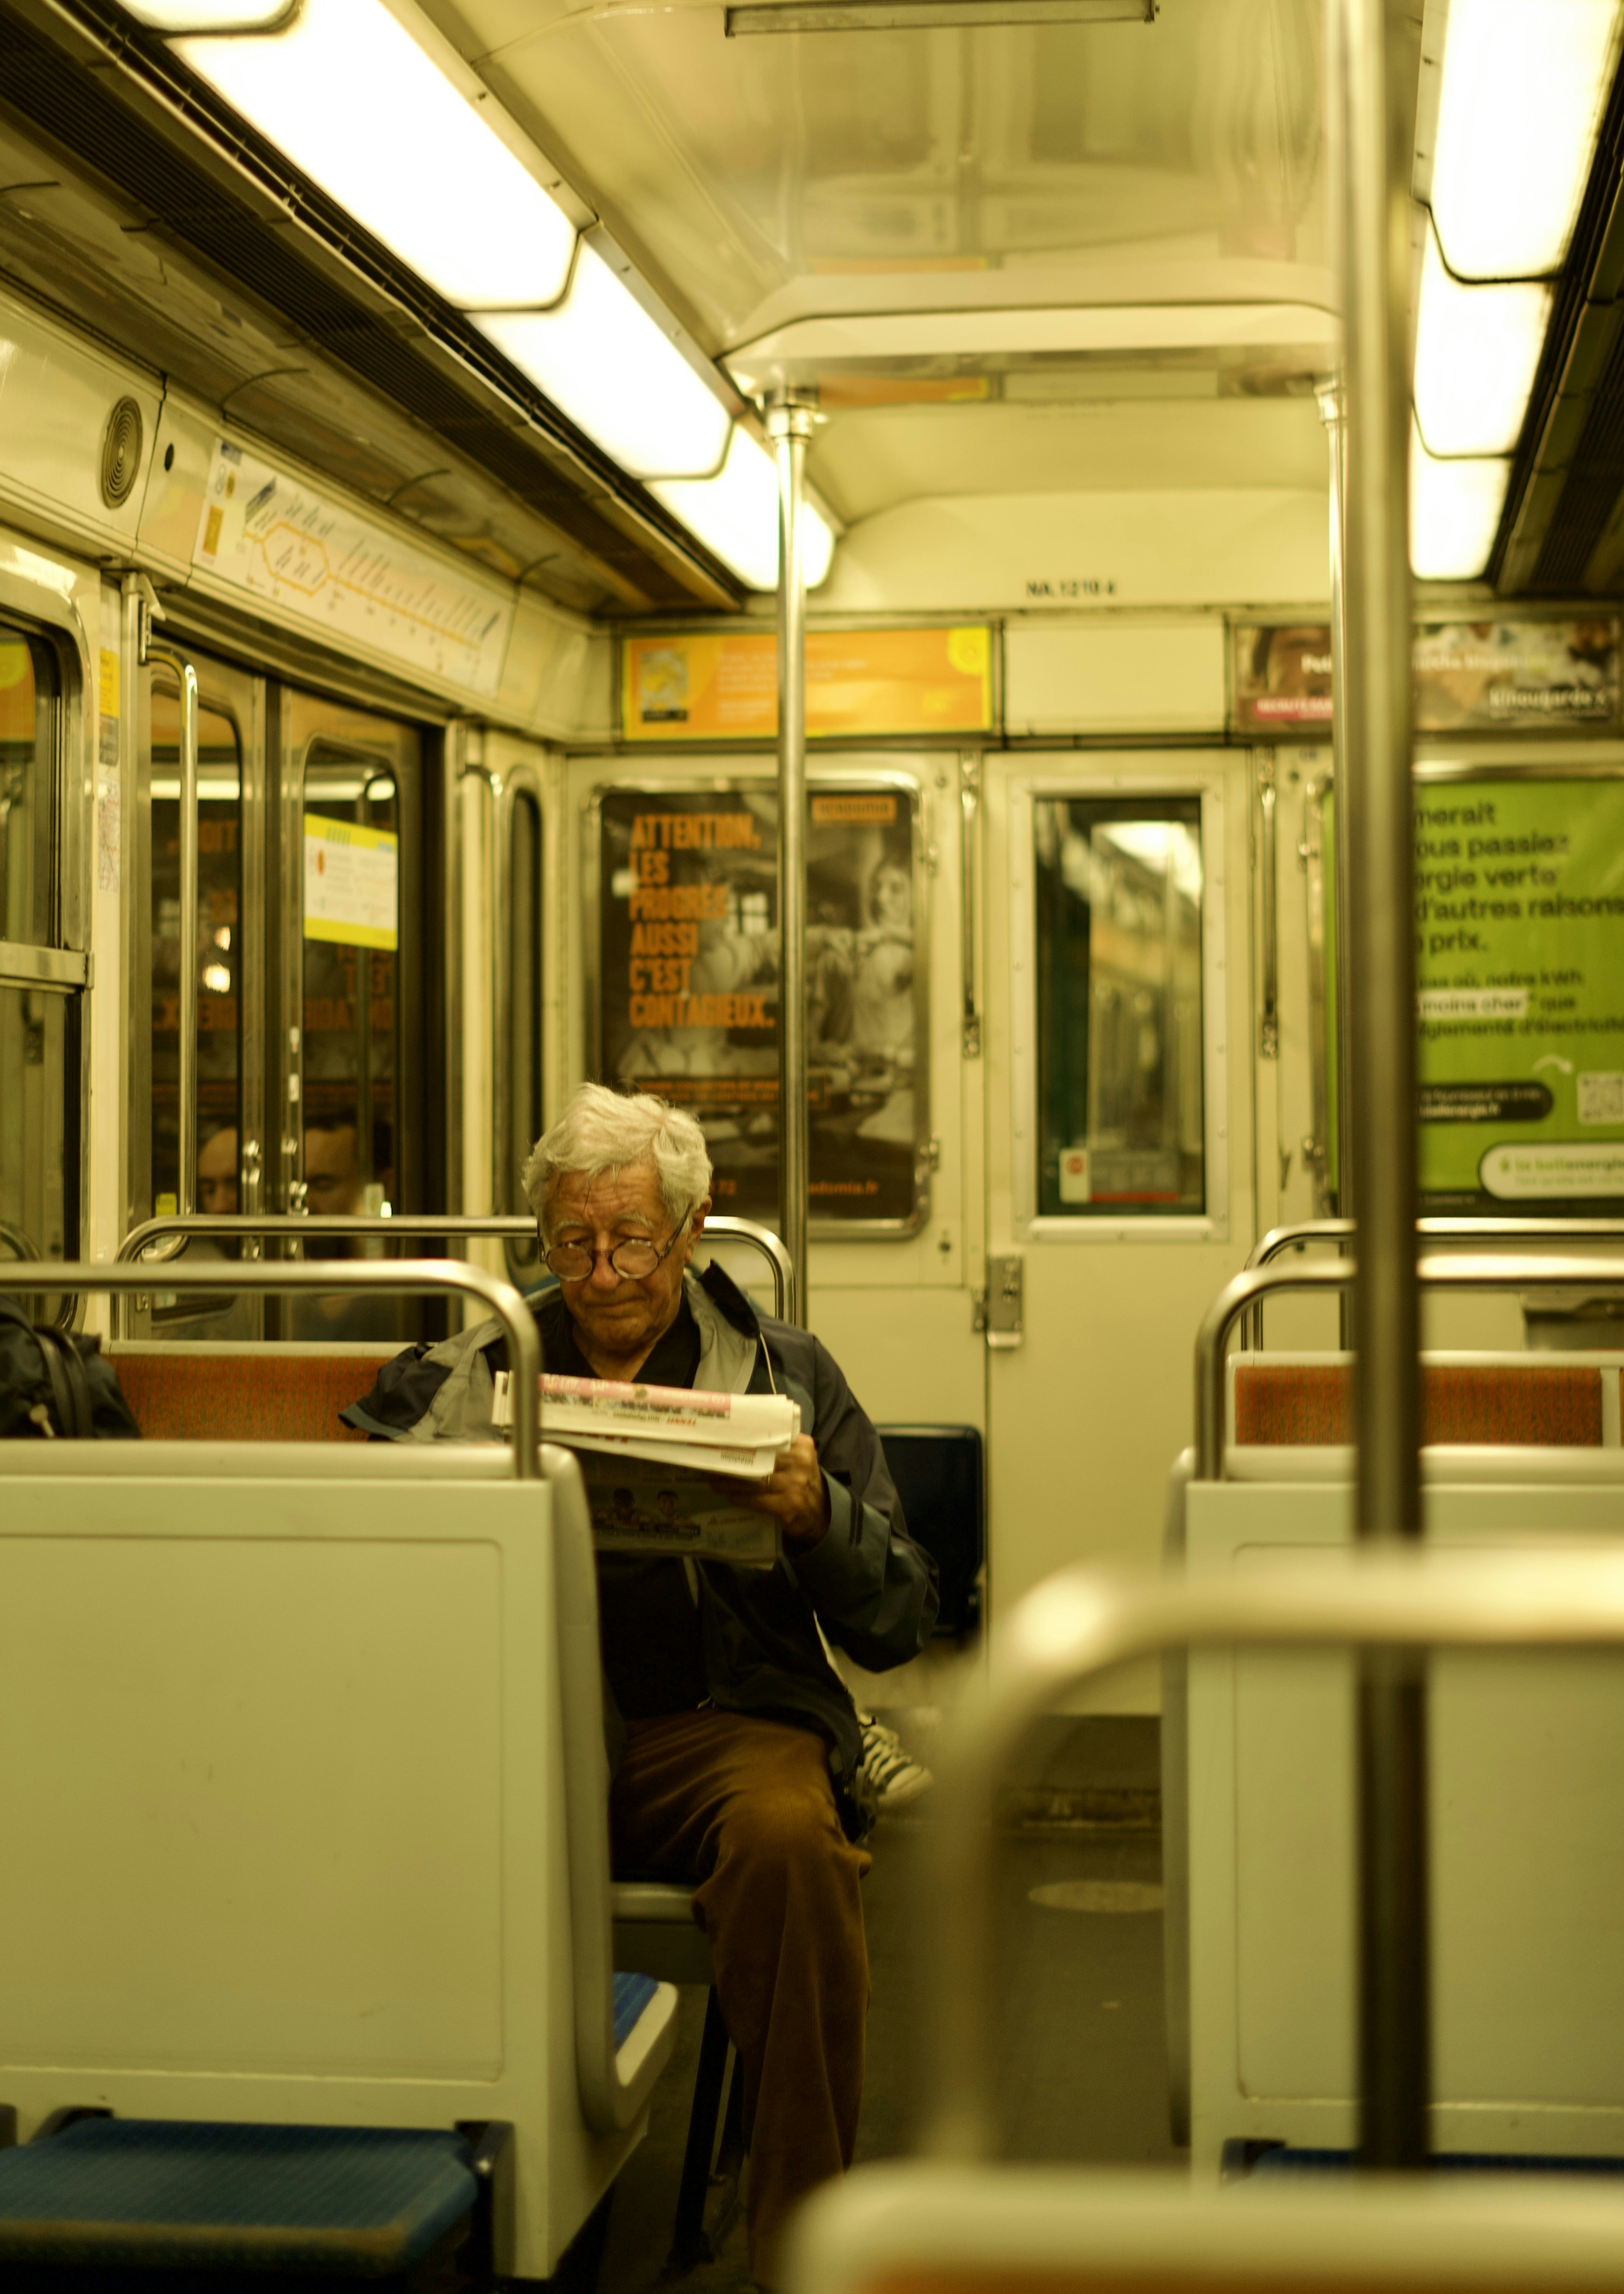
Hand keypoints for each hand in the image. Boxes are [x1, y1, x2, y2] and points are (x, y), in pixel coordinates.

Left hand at [712, 1434, 829, 1549]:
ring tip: (714, 1480)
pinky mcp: (789, 1505)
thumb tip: (738, 1439)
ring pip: (754, 1480)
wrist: (821, 1514)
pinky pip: (756, 1499)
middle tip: (710, 1462)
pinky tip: (729, 1495)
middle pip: (758, 1458)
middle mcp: (800, 1461)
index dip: (742, 1439)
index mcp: (801, 1445)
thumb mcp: (798, 1459)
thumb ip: (778, 1447)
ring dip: (730, 1482)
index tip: (721, 1439)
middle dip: (731, 1461)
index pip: (767, 1438)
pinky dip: (740, 1497)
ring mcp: (795, 1484)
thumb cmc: (802, 1481)